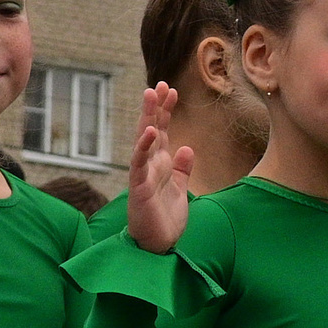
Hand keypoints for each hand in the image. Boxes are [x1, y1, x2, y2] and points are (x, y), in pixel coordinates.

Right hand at [126, 84, 196, 254]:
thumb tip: (188, 147)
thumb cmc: (165, 217)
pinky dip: (144, 146)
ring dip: (147, 118)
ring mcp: (143, 174)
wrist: (158, 244)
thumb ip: (183, 168)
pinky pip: (140, 163)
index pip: (164, 131)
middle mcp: (150, 165)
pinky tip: (150, 131)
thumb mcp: (180, 188)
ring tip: (150, 96)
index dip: (166, 111)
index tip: (171, 89)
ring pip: (144, 141)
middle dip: (155, 107)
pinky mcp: (140, 187)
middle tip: (159, 84)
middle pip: (152, 129)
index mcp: (161, 164)